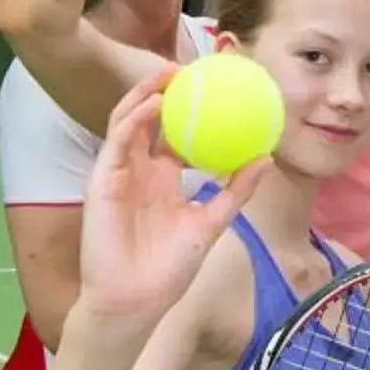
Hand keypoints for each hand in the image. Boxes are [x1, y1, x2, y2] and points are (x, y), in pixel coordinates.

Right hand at [78, 78, 269, 332]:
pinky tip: (154, 102)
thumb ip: (236, 191)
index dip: (192, 110)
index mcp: (163, 181)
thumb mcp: (210, 223)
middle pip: (150, 120)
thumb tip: (267, 158)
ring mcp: (119, 173)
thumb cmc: (168, 270)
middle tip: (192, 68)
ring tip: (169, 72)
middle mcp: (140, 172)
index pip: (176, 134)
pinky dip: (134, 118)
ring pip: (129, 121)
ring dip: (146, 93)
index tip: (216, 87)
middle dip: (166, 90)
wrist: (134, 302)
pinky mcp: (102, 179)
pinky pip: (117, 140)